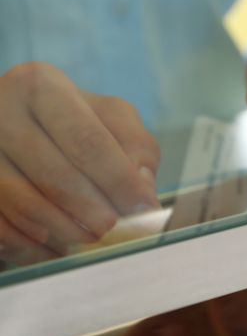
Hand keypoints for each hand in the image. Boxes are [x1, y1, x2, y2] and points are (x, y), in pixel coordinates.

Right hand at [0, 62, 159, 264]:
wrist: (19, 126)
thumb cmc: (78, 125)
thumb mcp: (114, 121)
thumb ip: (137, 149)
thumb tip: (144, 192)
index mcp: (42, 86)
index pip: (86, 140)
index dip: (119, 180)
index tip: (143, 207)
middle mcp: (1, 108)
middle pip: (53, 173)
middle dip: (91, 209)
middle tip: (114, 228)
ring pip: (23, 201)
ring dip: (64, 229)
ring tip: (91, 238)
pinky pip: (0, 223)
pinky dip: (31, 244)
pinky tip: (56, 248)